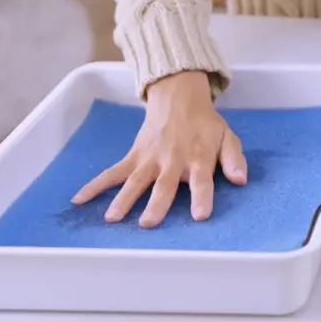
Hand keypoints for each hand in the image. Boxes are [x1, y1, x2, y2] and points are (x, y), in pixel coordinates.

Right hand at [71, 71, 246, 227]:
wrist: (179, 98)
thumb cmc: (205, 125)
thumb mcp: (227, 137)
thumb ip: (234, 159)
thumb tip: (241, 179)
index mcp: (198, 158)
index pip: (202, 181)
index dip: (202, 197)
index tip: (200, 215)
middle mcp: (173, 160)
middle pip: (164, 185)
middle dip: (157, 203)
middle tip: (148, 223)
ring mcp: (150, 159)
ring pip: (135, 181)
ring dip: (123, 198)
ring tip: (112, 218)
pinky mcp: (134, 156)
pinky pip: (113, 172)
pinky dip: (95, 185)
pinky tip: (79, 199)